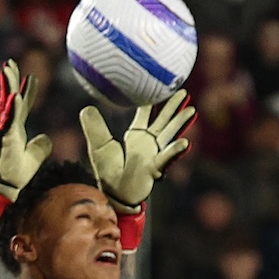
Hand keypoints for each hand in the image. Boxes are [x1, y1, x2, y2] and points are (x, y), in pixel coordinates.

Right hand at [0, 59, 51, 235]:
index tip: (32, 77)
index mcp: (14, 130)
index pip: (21, 106)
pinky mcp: (2, 139)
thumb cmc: (14, 176)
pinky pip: (8, 121)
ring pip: (5, 104)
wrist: (2, 189)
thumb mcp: (33, 158)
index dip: (27, 91)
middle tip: (11, 63)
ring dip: (8, 86)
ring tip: (8, 69)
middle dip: (11, 80)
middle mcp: (7, 127)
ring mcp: (3, 132)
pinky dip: (12, 109)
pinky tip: (15, 96)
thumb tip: (46, 139)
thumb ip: (40, 147)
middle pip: (10, 98)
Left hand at [79, 89, 195, 251]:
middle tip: (183, 90)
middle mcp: (148, 143)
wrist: (113, 193)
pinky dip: (175, 150)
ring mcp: (153, 154)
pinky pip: (166, 157)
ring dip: (180, 123)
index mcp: (136, 136)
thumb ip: (95, 128)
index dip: (152, 100)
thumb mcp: (99, 146)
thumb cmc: (108, 171)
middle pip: (164, 120)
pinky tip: (184, 142)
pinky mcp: (155, 168)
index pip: (146, 113)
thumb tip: (87, 108)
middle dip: (173, 106)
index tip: (159, 85)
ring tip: (192, 110)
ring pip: (169, 134)